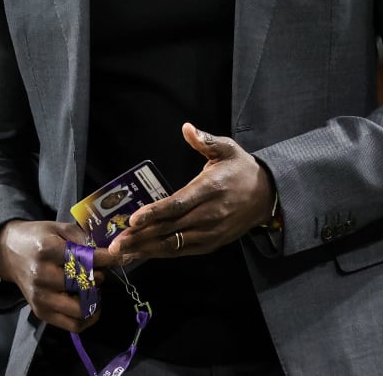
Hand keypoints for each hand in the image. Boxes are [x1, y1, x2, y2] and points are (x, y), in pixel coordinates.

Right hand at [0, 220, 116, 332]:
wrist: (9, 253)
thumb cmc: (37, 238)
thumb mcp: (58, 227)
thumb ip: (82, 237)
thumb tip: (106, 251)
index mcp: (47, 251)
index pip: (84, 259)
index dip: (106, 259)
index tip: (119, 257)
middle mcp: (42, 276)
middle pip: (84, 284)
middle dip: (99, 277)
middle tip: (100, 271)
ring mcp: (41, 297)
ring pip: (80, 309)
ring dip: (94, 299)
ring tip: (93, 288)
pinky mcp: (41, 312)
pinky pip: (72, 325)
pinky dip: (86, 318)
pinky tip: (89, 304)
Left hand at [106, 123, 274, 264]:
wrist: (267, 195)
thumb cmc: (242, 169)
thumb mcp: (227, 148)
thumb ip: (205, 140)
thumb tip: (187, 128)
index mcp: (210, 189)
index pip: (178, 204)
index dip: (154, 213)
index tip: (133, 220)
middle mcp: (209, 215)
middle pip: (170, 229)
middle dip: (140, 237)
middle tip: (115, 243)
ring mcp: (210, 233)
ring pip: (173, 245)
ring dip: (145, 249)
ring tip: (121, 253)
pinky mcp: (211, 244)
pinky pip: (182, 251)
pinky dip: (161, 254)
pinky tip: (143, 253)